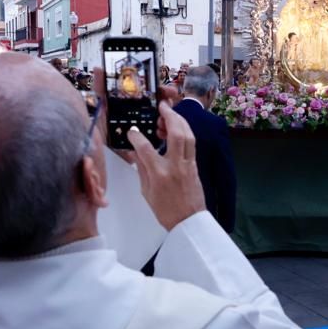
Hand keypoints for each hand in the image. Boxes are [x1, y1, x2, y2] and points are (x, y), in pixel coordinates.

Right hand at [126, 102, 206, 230]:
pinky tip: (178, 128)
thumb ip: (142, 168)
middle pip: (176, 133)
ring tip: (170, 113)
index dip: (136, 136)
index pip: (145, 148)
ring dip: (180, 120)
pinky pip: (191, 144)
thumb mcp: (146, 191)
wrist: (189, 222)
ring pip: (188, 135)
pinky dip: (185, 132)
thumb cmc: (165, 210)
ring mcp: (188, 164)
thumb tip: (135, 151)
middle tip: (162, 106)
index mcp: (160, 174)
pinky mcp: (195, 166)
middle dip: (170, 116)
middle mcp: (176, 166)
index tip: (132, 131)